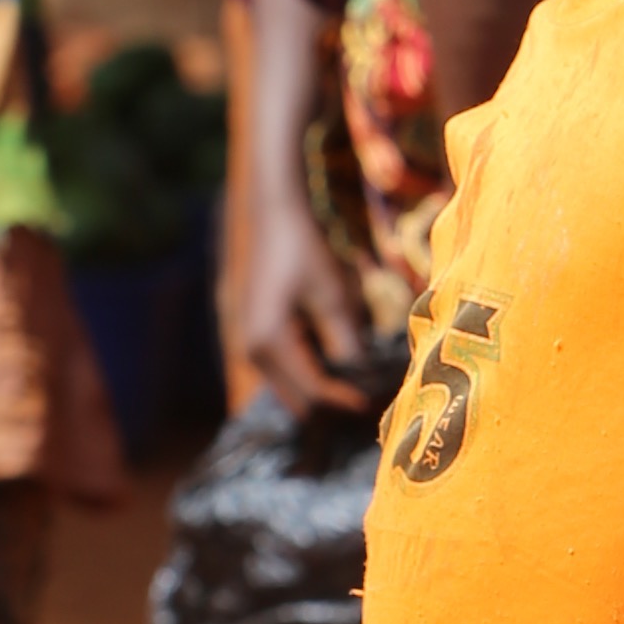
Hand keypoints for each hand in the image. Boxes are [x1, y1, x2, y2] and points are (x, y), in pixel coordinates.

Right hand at [236, 194, 386, 417]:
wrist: (273, 216)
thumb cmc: (304, 250)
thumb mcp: (333, 295)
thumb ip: (347, 340)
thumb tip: (365, 378)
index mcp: (270, 343)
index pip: (312, 390)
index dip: (344, 401)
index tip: (373, 405)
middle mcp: (253, 352)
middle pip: (296, 400)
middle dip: (331, 406)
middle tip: (367, 403)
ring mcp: (250, 345)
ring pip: (289, 388)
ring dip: (319, 393)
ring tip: (355, 390)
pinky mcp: (255, 337)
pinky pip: (284, 371)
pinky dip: (308, 376)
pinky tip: (336, 369)